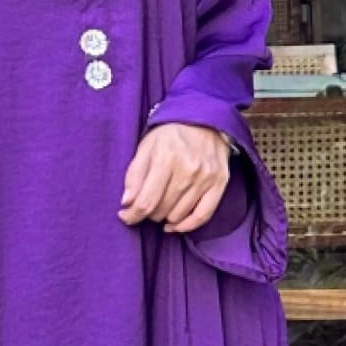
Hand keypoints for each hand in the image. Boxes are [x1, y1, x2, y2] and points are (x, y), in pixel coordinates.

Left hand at [119, 119, 231, 235]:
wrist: (205, 120)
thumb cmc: (170, 134)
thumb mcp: (146, 147)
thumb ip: (134, 175)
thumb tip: (127, 203)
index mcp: (166, 158)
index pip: (146, 201)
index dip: (132, 215)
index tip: (125, 217)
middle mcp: (188, 169)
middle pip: (162, 210)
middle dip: (148, 213)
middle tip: (145, 205)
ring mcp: (206, 178)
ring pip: (178, 215)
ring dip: (165, 217)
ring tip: (160, 207)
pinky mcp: (219, 183)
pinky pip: (203, 216)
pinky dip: (186, 226)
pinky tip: (174, 225)